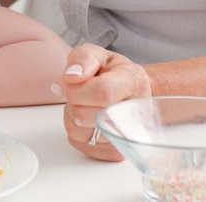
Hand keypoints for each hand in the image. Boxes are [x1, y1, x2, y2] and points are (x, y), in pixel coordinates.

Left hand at [54, 44, 150, 160]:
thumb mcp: (97, 53)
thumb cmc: (112, 71)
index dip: (77, 88)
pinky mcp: (115, 151)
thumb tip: (71, 76)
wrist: (129, 89)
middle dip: (72, 100)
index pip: (102, 93)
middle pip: (85, 115)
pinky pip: (79, 143)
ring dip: (72, 115)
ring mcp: (127, 136)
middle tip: (80, 90)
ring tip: (84, 103)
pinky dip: (76, 129)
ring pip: (79, 132)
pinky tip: (86, 117)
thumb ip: (82, 58)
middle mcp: (135, 113)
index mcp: (133, 82)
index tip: (70, 80)